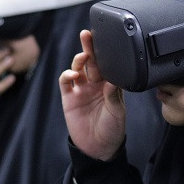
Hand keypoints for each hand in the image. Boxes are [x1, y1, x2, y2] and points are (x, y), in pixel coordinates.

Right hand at [58, 30, 124, 160]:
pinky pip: (65, 82)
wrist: (98, 148)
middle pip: (91, 61)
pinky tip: (73, 75)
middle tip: (88, 35)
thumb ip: (113, 96)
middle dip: (90, 47)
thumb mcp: (117, 112)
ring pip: (78, 68)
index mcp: (110, 85)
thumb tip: (112, 80)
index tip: (106, 39)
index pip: (107, 64)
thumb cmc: (112, 129)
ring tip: (83, 56)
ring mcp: (81, 90)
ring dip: (79, 60)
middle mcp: (95, 84)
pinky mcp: (69, 98)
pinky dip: (67, 75)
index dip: (105, 52)